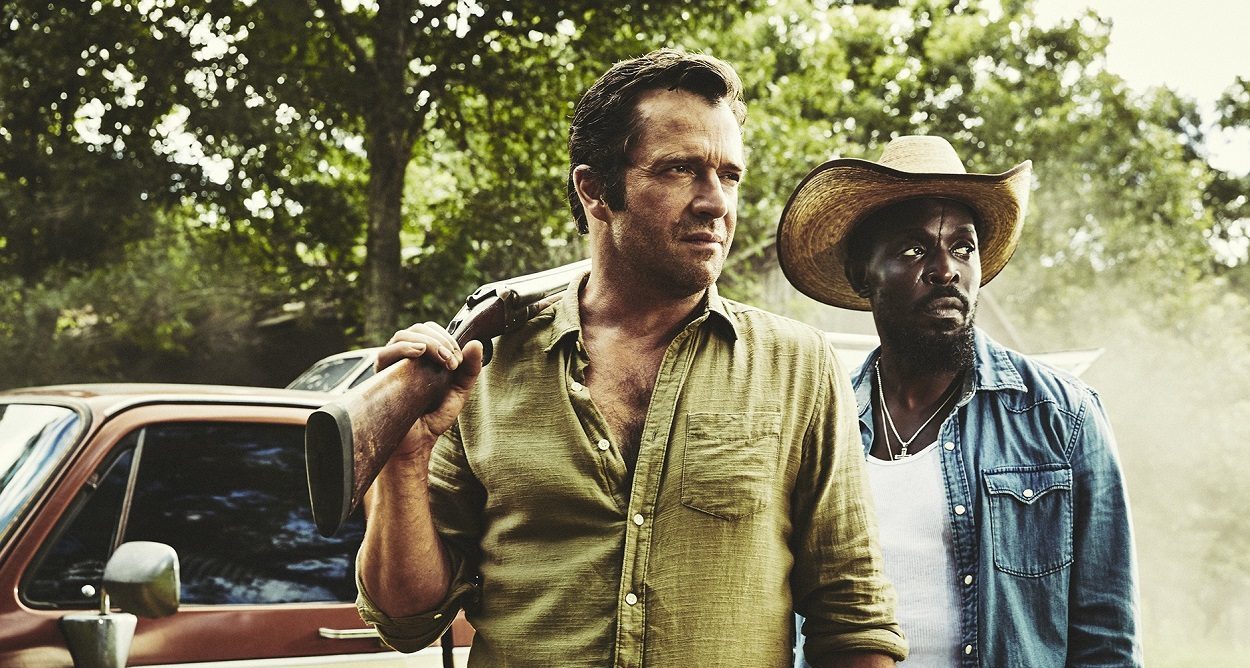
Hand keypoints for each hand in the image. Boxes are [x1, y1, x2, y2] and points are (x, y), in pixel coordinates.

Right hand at [377, 321, 484, 457]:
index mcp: (421, 356)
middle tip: (452, 360)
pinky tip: (419, 353)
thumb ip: (470, 368)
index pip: (429, 329)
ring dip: (427, 342)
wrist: (419, 441)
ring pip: (402, 336)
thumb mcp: (459, 390)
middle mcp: (403, 357)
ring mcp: (390, 365)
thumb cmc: (435, 416)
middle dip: (439, 339)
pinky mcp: (381, 377)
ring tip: (442, 359)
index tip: (458, 358)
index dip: (445, 336)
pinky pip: (385, 354)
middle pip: (416, 329)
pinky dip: (403, 348)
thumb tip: (477, 343)